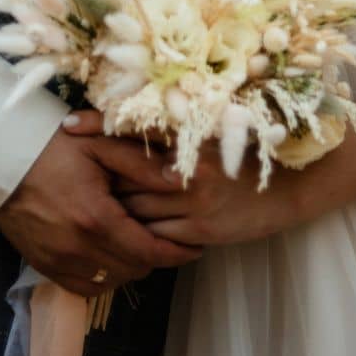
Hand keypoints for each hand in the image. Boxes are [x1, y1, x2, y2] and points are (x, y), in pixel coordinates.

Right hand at [0, 124, 201, 297]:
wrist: (0, 158)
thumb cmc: (52, 146)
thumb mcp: (100, 143)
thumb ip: (142, 164)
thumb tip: (181, 178)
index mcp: (96, 218)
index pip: (149, 251)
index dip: (177, 253)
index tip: (194, 247)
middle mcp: (78, 248)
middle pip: (134, 271)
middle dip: (156, 258)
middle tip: (168, 239)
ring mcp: (59, 261)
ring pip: (111, 283)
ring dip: (130, 268)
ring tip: (139, 244)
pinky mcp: (44, 266)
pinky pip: (84, 287)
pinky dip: (103, 277)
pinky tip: (109, 255)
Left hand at [62, 110, 302, 249]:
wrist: (287, 189)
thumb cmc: (244, 154)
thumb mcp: (211, 131)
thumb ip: (174, 129)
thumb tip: (131, 120)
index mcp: (190, 135)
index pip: (133, 129)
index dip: (98, 127)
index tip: (68, 124)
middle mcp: (188, 168)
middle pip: (126, 173)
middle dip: (97, 173)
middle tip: (68, 168)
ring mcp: (193, 204)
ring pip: (134, 208)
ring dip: (112, 205)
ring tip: (88, 200)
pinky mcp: (198, 233)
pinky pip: (153, 236)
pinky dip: (135, 232)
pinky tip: (122, 228)